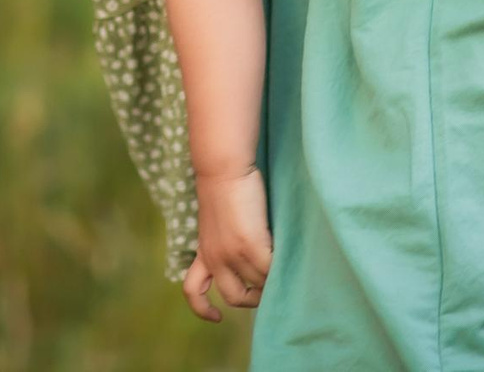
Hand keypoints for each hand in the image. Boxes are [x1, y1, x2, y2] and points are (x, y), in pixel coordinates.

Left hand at [182, 165, 271, 319]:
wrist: (222, 166)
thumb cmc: (223, 185)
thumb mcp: (215, 221)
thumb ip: (226, 241)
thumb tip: (247, 253)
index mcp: (204, 252)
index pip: (192, 291)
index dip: (203, 309)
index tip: (216, 318)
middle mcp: (215, 258)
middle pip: (234, 297)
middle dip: (251, 300)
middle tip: (267, 288)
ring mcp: (233, 254)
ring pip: (258, 285)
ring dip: (272, 283)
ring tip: (285, 272)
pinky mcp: (251, 245)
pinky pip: (271, 272)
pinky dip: (281, 272)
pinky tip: (290, 263)